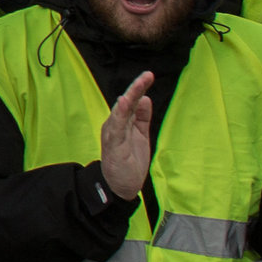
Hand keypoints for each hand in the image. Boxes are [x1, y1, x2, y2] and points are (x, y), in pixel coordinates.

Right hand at [101, 70, 158, 201]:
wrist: (120, 186)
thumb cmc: (129, 161)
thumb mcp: (140, 136)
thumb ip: (142, 118)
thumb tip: (146, 98)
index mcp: (122, 122)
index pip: (131, 102)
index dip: (139, 88)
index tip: (149, 76)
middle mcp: (115, 125)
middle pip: (126, 103)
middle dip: (136, 88)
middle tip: (147, 75)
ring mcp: (113, 134)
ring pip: (121, 111)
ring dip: (129, 97)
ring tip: (138, 85)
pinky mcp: (113, 145)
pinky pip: (116, 127)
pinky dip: (120, 114)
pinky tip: (124, 103)